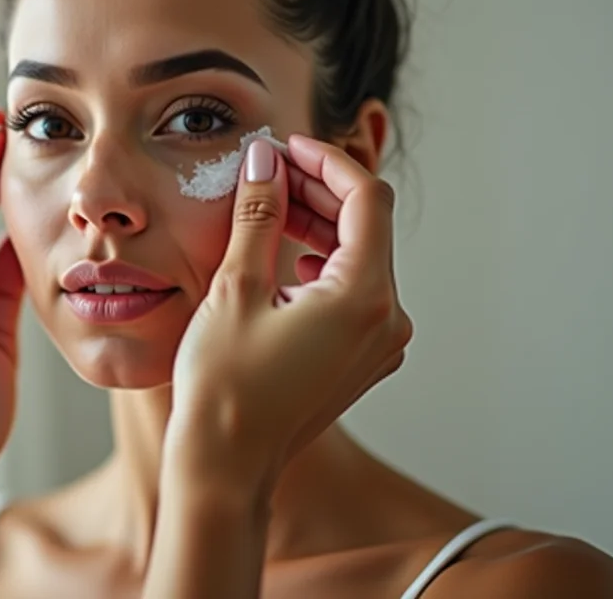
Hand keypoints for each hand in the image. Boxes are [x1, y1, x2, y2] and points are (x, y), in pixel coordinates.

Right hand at [167, 135, 412, 482]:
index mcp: (365, 298)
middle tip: (269, 169)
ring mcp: (379, 344)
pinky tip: (281, 256)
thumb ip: (258, 215)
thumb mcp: (236, 288)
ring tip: (267, 206)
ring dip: (317, 225)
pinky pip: (352, 293)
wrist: (227, 465)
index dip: (326, 161)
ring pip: (360, 259)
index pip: (366, 199)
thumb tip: (266, 160)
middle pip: (367, 227)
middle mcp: (387, 320)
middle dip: (318, 190)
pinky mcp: (361, 359)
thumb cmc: (225, 386)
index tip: (287, 146)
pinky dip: (320, 262)